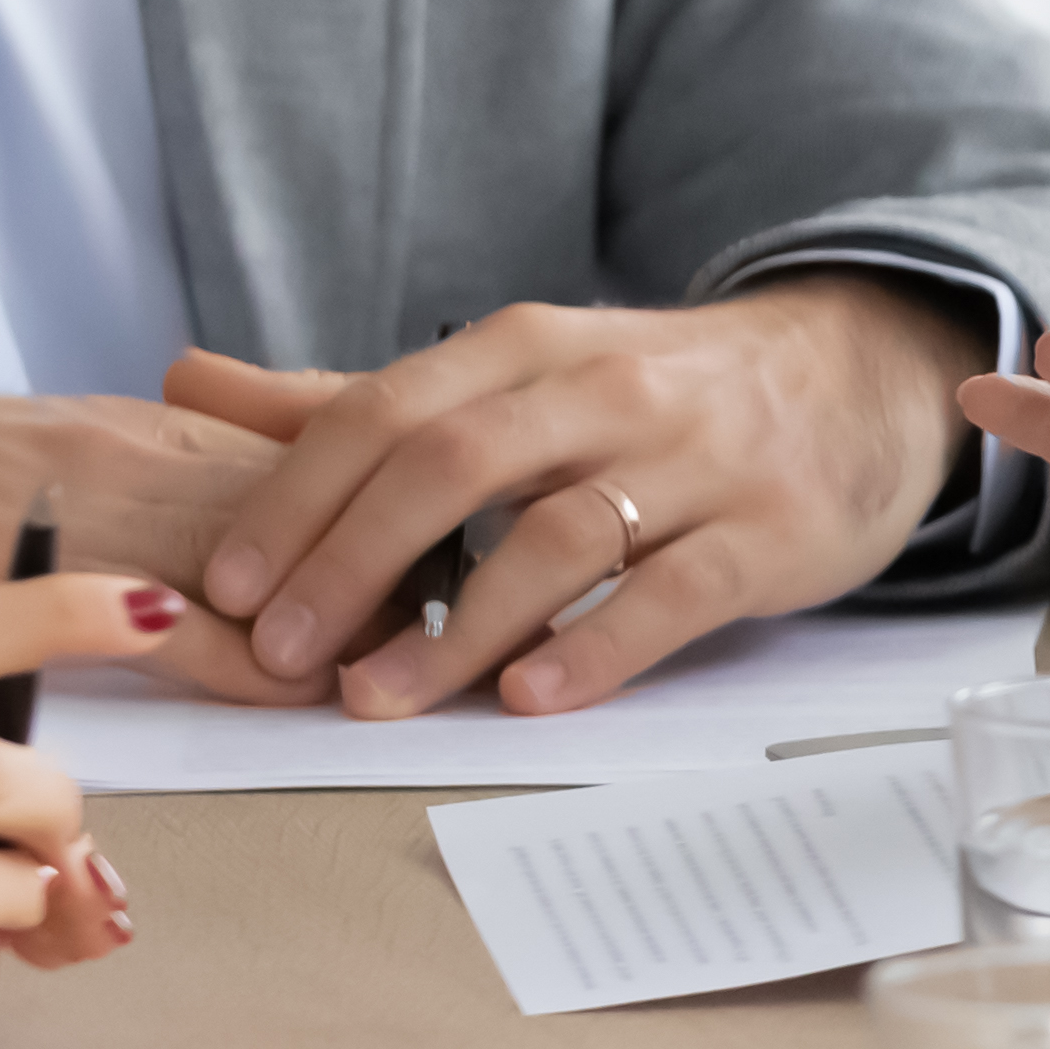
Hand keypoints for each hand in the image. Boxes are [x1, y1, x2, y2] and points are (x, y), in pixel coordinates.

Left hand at [183, 273, 981, 718]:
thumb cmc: (662, 391)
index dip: (298, 499)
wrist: (861, 373)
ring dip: (457, 626)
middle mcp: (609, 392)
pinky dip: (597, 648)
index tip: (230, 585)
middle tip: (281, 654)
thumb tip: (188, 378)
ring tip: (380, 699)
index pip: (387, 412)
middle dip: (351, 562)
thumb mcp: (517, 373)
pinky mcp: (770, 532)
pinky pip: (674, 593)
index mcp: (531, 349)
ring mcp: (696, 463)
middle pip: (456, 466)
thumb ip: (360, 397)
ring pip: (558, 538)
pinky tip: (533, 696)